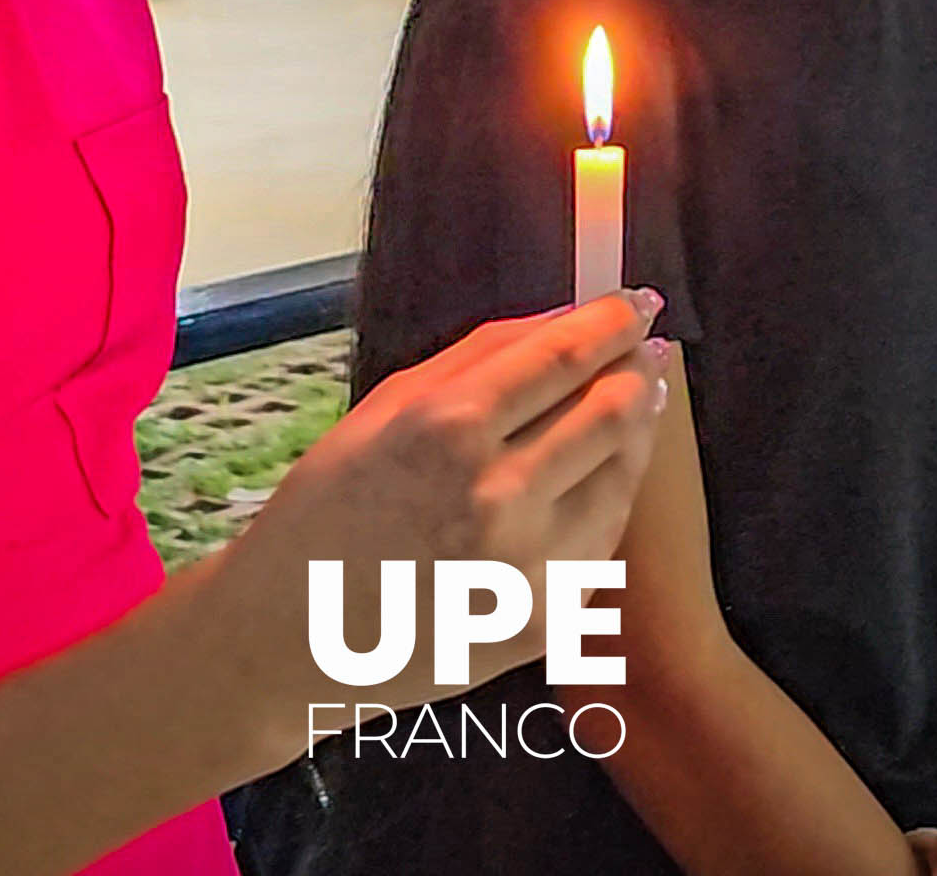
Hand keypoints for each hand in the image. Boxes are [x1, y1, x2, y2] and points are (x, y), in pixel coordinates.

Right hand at [208, 291, 669, 733]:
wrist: (288, 635)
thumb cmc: (329, 511)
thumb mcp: (385, 409)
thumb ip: (477, 356)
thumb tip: (564, 318)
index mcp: (448, 427)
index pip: (563, 355)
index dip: (614, 320)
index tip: (640, 301)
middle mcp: (498, 493)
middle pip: (611, 410)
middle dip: (639, 369)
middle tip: (648, 350)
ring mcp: (527, 564)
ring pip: (622, 475)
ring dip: (637, 430)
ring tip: (637, 402)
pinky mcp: (543, 619)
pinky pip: (601, 541)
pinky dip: (606, 498)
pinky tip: (596, 477)